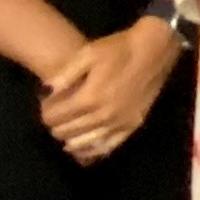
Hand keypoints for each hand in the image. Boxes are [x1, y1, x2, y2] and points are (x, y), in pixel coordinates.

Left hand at [40, 14, 181, 162]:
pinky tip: (84, 147)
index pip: (56, 117)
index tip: (45, 106)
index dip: (45, 113)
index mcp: (89, 98)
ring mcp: (119, 123)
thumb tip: (45, 92)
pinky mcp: (132, 126)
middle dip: (55, 126)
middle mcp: (103, 116)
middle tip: (54, 118)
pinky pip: (108, 146)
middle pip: (68, 132)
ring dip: (70, 140)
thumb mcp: (87, 53)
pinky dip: (92, 150)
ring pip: (85, 143)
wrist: (153, 51)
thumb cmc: (118, 49)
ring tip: (65, 132)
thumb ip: (64, 75)